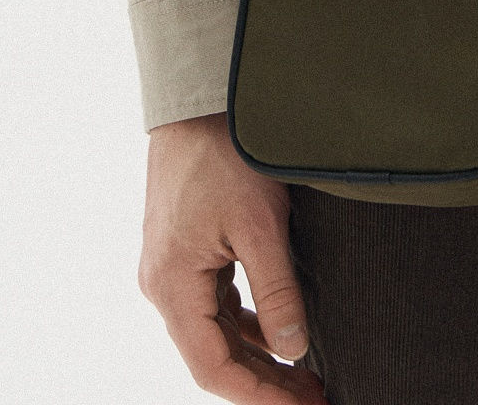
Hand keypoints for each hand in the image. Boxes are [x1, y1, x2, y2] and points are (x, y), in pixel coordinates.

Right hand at [140, 113, 326, 401]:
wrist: (197, 102)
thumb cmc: (225, 155)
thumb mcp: (260, 225)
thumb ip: (276, 291)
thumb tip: (293, 348)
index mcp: (172, 287)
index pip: (213, 368)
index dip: (258, 396)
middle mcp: (163, 286)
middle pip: (214, 355)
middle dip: (264, 382)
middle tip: (314, 397)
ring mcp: (172, 268)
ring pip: (216, 331)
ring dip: (257, 354)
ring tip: (305, 373)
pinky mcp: (185, 250)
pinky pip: (216, 303)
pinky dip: (247, 322)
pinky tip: (280, 329)